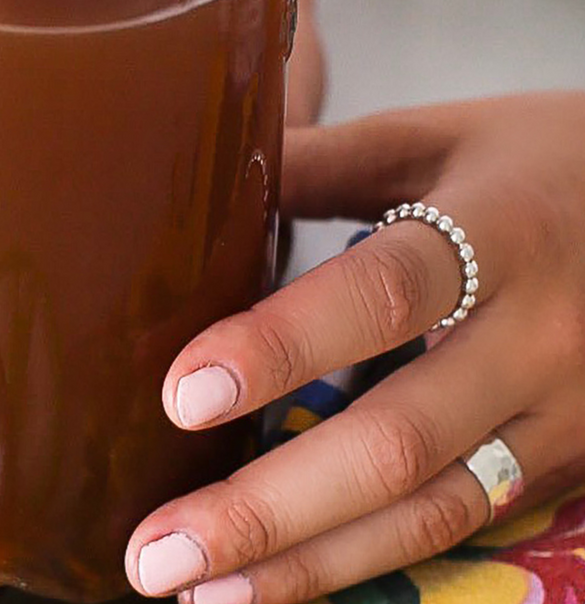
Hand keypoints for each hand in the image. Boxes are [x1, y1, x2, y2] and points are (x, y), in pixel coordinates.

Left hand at [128, 91, 584, 603]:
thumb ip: (318, 161)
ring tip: (198, 590)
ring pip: (428, 512)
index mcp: (500, 232)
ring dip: (307, 563)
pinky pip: (457, 529)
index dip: (281, 345)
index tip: (180, 395)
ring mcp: (565, 418)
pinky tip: (278, 582)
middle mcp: (542, 339)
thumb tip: (190, 175)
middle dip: (268, 506)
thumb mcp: (436, 140)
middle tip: (155, 551)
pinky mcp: (568, 470)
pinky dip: (362, 563)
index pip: (382, 294)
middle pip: (398, 441)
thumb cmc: (540, 166)